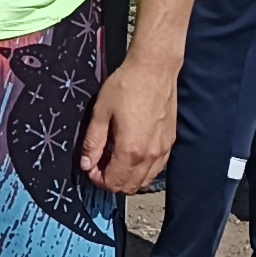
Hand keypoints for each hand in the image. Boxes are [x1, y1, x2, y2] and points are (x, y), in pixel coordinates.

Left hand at [82, 44, 178, 191]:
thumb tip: (86, 163)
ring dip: (127, 177)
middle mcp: (150, 155)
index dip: (97, 179)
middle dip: (112, 181)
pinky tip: (132, 154)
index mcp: (130, 150)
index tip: (90, 167)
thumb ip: (92, 142)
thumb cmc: (127, 85)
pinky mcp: (170, 142)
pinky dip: (142, 170)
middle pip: (130, 187)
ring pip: (144, 181)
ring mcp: (163, 150)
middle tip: (99, 164)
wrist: (154, 69)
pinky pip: (156, 168)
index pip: (113, 183)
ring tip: (114, 159)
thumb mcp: (101, 112)